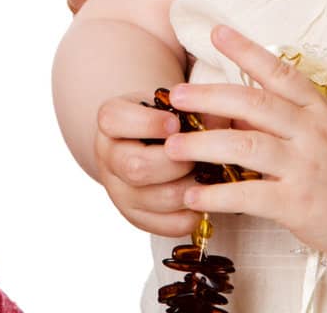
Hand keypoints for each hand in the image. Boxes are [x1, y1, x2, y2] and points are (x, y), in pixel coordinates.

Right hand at [93, 91, 198, 237]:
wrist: (145, 142)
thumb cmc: (161, 117)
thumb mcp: (169, 102)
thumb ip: (192, 106)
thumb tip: (219, 118)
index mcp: (110, 122)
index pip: (115, 120)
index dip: (148, 123)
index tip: (176, 122)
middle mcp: (107, 158)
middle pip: (136, 168)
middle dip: (176, 163)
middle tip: (199, 154)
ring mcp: (119, 191)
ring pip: (157, 199)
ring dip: (191, 188)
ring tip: (210, 176)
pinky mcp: (136, 216)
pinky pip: (168, 225)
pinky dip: (193, 213)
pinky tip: (203, 196)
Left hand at [161, 25, 326, 263]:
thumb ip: (290, 115)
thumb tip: (240, 106)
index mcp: (319, 109)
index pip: (280, 72)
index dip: (247, 50)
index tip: (217, 32)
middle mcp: (312, 132)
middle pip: (254, 105)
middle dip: (210, 97)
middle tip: (177, 95)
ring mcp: (305, 167)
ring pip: (247, 146)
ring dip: (203, 144)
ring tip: (171, 146)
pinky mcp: (298, 204)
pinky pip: (250, 195)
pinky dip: (217, 194)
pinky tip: (191, 194)